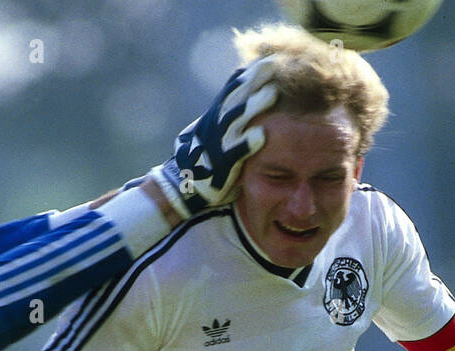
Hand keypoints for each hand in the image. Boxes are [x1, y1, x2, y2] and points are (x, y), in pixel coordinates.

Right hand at [147, 56, 279, 217]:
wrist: (181, 187)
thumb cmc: (201, 160)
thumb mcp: (210, 131)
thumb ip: (225, 115)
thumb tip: (239, 93)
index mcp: (215, 116)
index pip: (232, 89)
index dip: (248, 73)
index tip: (266, 57)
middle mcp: (216, 125)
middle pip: (236, 97)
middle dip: (253, 80)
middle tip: (273, 64)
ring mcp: (218, 143)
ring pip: (237, 120)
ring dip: (254, 105)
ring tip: (272, 93)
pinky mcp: (222, 164)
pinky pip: (236, 152)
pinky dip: (247, 143)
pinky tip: (261, 135)